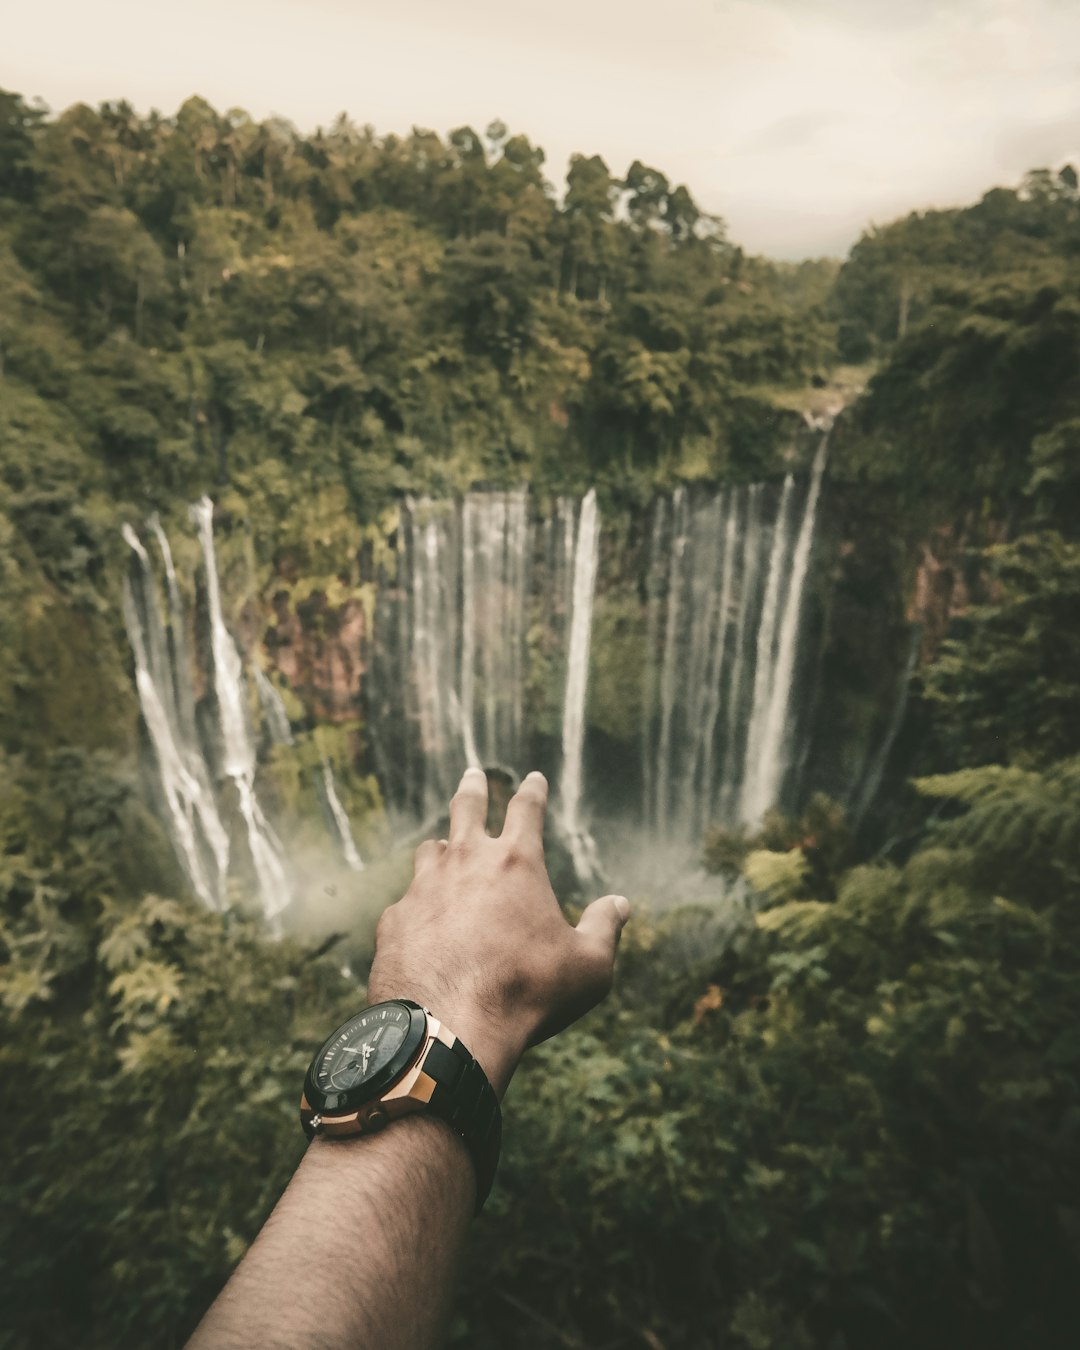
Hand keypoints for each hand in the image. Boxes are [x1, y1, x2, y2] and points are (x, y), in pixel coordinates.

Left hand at [367, 767, 629, 1095]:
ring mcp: (423, 888)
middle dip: (473, 788)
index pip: (526, 810)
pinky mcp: (394, 920)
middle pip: (466, 809)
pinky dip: (419, 906)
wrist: (449, 1027)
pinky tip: (422, 922)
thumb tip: (619, 904)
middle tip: (473, 774)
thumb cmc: (527, 994)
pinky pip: (407, 902)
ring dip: (442, 847)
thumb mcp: (588, 966)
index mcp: (517, 864)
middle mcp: (466, 862)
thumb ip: (604, 929)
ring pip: (431, 850)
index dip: (533, 791)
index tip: (533, 777)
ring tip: (444, 848)